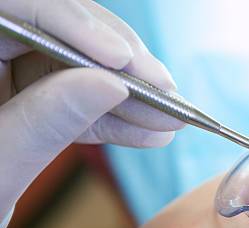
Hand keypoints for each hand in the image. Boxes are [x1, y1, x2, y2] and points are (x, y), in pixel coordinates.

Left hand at [0, 0, 185, 223]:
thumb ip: (45, 123)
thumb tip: (110, 85)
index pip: (17, 8)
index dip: (73, 24)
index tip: (120, 59)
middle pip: (58, 32)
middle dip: (118, 62)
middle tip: (162, 88)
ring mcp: (6, 78)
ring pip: (77, 68)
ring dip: (129, 94)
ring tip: (170, 116)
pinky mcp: (28, 103)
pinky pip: (76, 102)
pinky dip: (115, 119)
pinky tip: (150, 132)